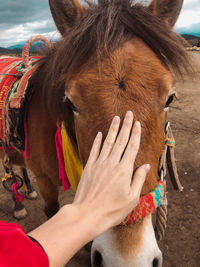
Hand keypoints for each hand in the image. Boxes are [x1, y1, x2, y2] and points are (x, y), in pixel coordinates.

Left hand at [73, 111, 149, 234]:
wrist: (88, 214)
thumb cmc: (112, 209)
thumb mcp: (132, 198)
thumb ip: (138, 179)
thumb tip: (146, 166)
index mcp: (124, 169)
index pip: (132, 147)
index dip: (135, 134)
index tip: (137, 123)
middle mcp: (112, 163)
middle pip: (121, 140)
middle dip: (126, 125)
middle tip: (128, 113)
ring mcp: (99, 163)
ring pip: (108, 142)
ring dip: (113, 129)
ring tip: (116, 118)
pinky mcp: (89, 167)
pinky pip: (95, 150)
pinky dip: (98, 141)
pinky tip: (100, 134)